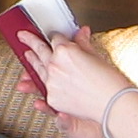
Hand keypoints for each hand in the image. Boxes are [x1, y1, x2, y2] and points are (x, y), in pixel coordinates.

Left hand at [19, 27, 135, 126]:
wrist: (114, 106)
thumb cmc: (110, 82)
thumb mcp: (97, 58)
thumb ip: (84, 44)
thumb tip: (82, 31)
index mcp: (66, 51)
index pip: (55, 38)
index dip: (55, 36)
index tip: (52, 35)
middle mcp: (55, 65)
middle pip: (40, 50)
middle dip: (31, 41)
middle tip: (23, 36)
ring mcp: (51, 82)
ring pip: (37, 68)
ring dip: (31, 60)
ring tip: (26, 54)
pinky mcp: (52, 98)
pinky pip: (43, 88)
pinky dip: (37, 83)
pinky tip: (31, 80)